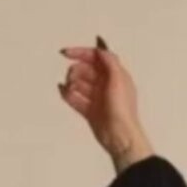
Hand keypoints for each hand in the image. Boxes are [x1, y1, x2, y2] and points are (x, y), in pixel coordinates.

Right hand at [58, 39, 144, 154]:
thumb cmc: (123, 111)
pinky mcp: (90, 110)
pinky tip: (64, 92)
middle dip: (75, 70)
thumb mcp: (119, 80)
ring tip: (70, 88)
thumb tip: (100, 49)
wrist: (120, 137)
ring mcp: (97, 98)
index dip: (81, 52)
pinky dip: (68, 95)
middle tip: (71, 77)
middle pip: (85, 70)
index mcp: (115, 75)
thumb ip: (110, 62)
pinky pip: (75, 99)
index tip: (67, 53)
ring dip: (71, 83)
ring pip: (79, 84)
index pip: (96, 57)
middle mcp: (106, 85)